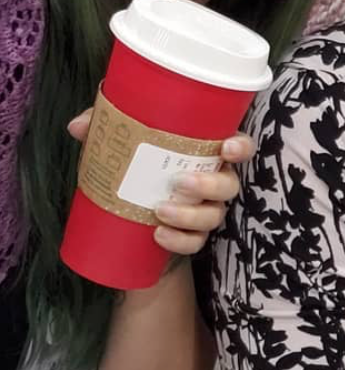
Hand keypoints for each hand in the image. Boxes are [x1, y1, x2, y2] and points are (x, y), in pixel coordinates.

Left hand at [68, 110, 255, 260]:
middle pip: (229, 184)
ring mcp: (205, 212)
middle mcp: (213, 183)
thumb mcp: (120, 147)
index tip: (225, 148)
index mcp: (205, 155)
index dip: (240, 147)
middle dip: (210, 184)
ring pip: (214, 215)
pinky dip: (179, 240)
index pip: (239, 147)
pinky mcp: (191, 237)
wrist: (127, 222)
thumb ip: (104, 130)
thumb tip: (78, 127)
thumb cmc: (134, 171)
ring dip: (190, 214)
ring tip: (161, 210)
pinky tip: (159, 235)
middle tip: (180, 182)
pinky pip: (195, 242)